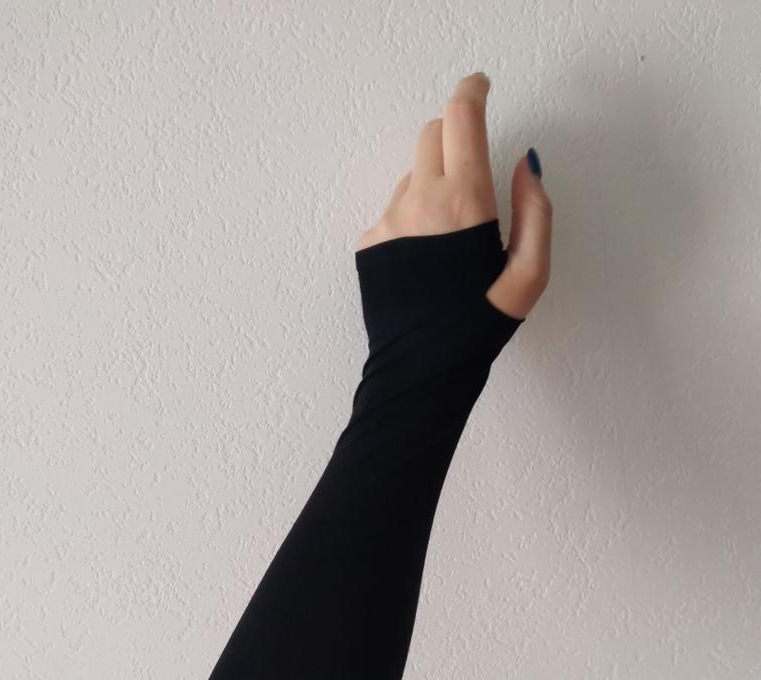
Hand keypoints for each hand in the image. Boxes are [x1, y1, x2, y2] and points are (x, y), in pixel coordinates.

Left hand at [356, 72, 551, 319]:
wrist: (420, 369)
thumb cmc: (478, 326)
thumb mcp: (529, 275)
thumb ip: (535, 212)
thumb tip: (526, 164)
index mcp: (463, 203)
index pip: (460, 118)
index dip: (472, 91)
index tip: (480, 86)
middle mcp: (419, 201)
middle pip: (431, 134)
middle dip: (454, 134)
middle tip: (473, 162)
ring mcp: (388, 221)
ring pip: (412, 176)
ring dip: (434, 184)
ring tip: (452, 237)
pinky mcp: (369, 244)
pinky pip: (395, 212)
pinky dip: (415, 219)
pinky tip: (426, 260)